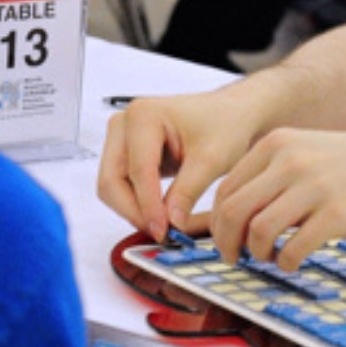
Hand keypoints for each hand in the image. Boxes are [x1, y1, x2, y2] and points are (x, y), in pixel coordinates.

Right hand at [97, 91, 261, 240]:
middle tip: (161, 232)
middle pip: (112, 180)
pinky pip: (121, 186)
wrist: (234, 114)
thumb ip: (188, 191)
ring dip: (133, 210)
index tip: (162, 230)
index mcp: (144, 115)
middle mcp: (125, 124)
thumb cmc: (227, 123)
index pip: (137, 170)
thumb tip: (170, 222)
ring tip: (164, 225)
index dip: (148, 205)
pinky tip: (160, 214)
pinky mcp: (127, 153)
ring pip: (112, 186)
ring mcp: (122, 138)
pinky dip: (137, 203)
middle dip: (134, 211)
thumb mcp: (213, 159)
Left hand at [209, 127, 345, 269]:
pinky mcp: (336, 214)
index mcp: (277, 144)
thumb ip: (269, 175)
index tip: (225, 239)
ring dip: (257, 254)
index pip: (226, 190)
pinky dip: (285, 263)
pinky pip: (293, 249)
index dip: (216, 222)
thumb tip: (229, 216)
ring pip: (258, 233)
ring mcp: (314, 188)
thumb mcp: (305, 151)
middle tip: (234, 257)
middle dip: (226, 243)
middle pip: (233, 212)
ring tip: (269, 257)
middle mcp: (290, 162)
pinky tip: (293, 261)